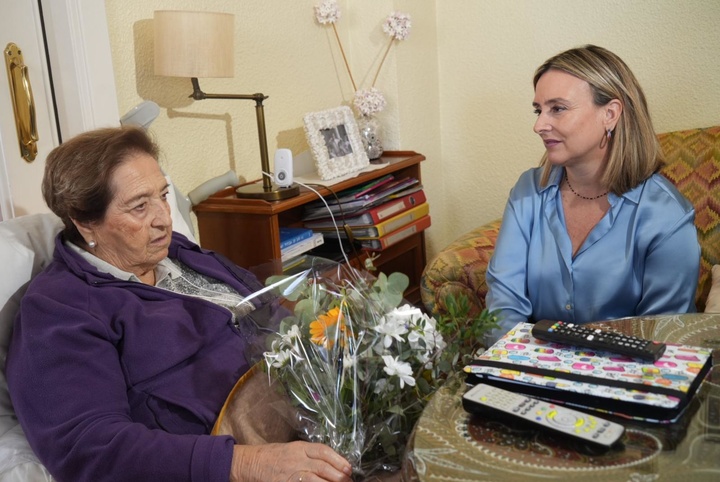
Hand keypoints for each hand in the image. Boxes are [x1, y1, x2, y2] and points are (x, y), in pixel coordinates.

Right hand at [230, 441, 352, 481]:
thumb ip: (310, 456)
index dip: (339, 460)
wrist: (249, 463)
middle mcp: (296, 460)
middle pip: (323, 467)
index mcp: (299, 448)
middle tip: (349, 481)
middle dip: (339, 476)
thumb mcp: (292, 450)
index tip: (349, 468)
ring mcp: (290, 474)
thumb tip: (333, 465)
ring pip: (315, 480)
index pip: (323, 451)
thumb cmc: (272, 456)